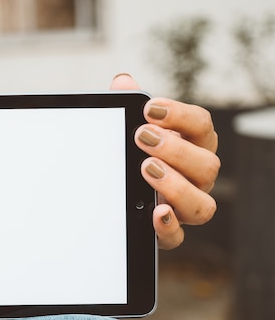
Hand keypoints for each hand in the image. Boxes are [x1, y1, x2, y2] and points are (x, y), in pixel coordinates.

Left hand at [111, 74, 219, 248]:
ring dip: (177, 186)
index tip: (149, 108)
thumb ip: (124, 107)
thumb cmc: (128, 154)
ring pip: (203, 204)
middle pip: (207, 165)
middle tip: (142, 137)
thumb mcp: (123, 130)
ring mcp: (185, 206)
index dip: (179, 115)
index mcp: (191, 146)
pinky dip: (168, 226)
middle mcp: (196, 178)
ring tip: (146, 169)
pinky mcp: (167, 232)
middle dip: (176, 149)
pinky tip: (155, 212)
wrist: (113, 193)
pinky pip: (178, 237)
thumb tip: (123, 82)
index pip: (201, 126)